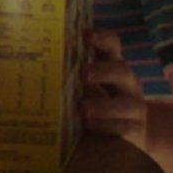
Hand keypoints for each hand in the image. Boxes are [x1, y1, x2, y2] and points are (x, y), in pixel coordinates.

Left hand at [77, 31, 149, 146]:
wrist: (121, 138)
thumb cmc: (95, 107)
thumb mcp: (82, 89)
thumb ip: (68, 77)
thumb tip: (37, 61)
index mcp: (113, 67)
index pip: (112, 46)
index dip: (101, 38)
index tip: (85, 34)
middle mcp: (127, 84)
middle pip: (122, 71)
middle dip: (102, 71)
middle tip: (82, 73)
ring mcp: (135, 109)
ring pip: (125, 104)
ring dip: (102, 105)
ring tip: (82, 108)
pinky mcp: (135, 131)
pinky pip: (124, 128)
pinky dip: (105, 126)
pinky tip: (89, 125)